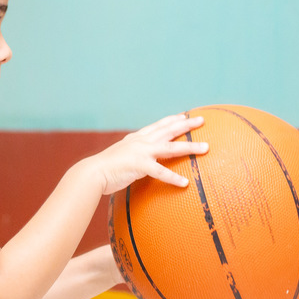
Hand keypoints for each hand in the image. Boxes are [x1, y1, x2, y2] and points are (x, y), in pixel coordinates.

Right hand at [85, 113, 207, 194]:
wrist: (93, 172)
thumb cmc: (106, 168)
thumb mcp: (122, 155)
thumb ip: (133, 154)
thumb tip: (139, 160)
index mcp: (136, 138)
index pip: (158, 125)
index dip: (172, 120)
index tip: (184, 115)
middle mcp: (141, 141)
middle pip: (168, 130)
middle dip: (186, 124)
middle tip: (202, 120)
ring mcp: (141, 152)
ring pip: (171, 148)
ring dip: (190, 147)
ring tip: (206, 148)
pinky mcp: (140, 165)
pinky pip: (161, 172)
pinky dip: (173, 178)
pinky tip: (185, 183)